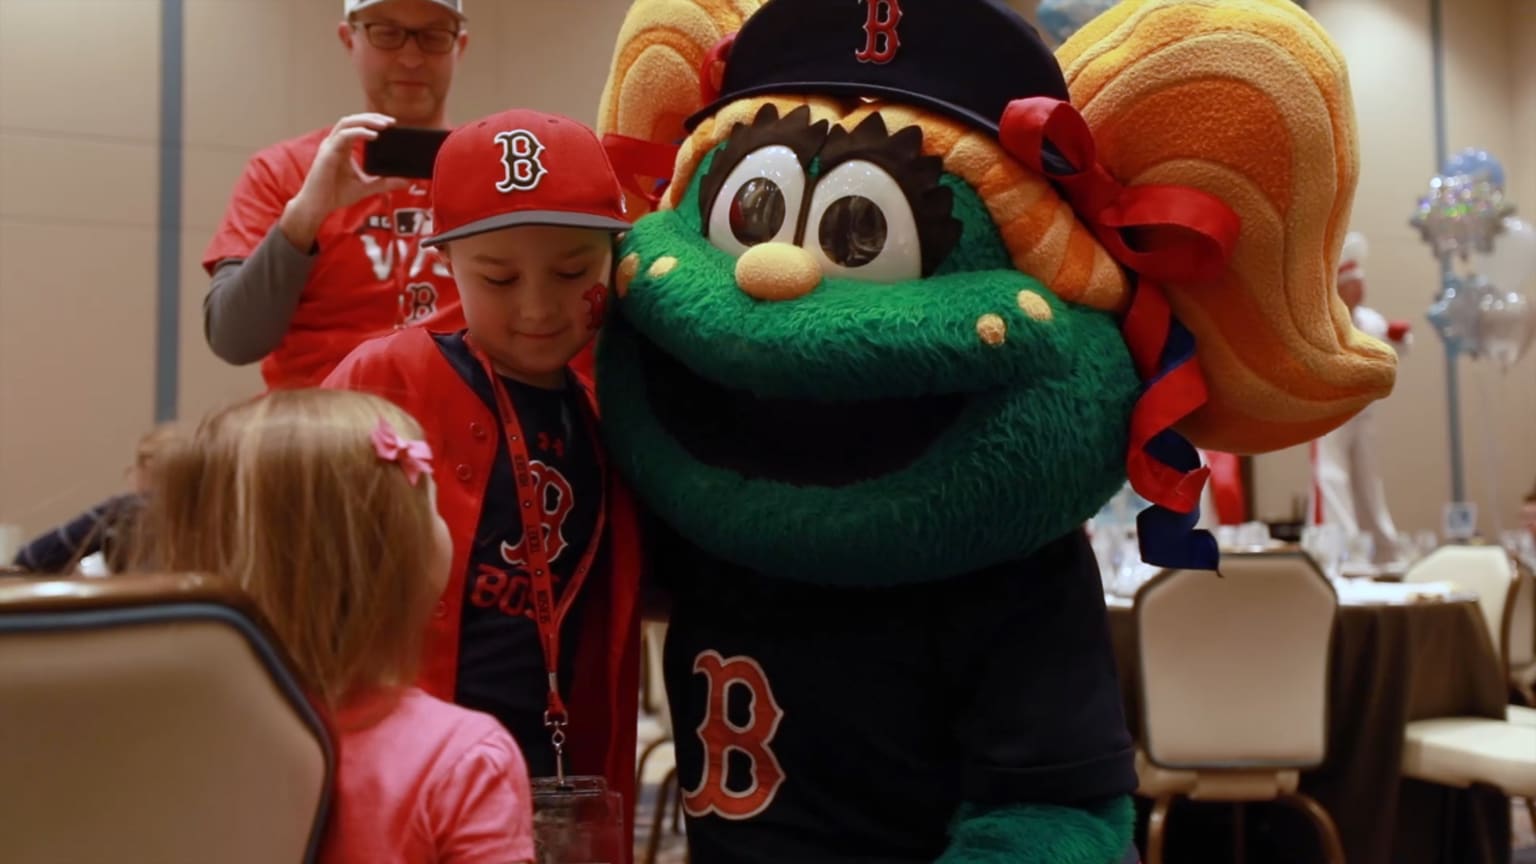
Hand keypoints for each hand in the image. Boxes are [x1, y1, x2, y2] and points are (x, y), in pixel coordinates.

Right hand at [279, 113, 408, 250]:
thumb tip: (405, 182)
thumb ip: (384, 182)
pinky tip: (373, 136)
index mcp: (342, 147)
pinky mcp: (327, 154)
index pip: (356, 126)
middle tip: (391, 122)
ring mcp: (329, 147)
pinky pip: (344, 136)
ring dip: (367, 121)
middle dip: (372, 117)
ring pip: (347, 123)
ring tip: (384, 125)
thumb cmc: (336, 194)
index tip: (391, 125)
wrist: (318, 206)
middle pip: (352, 120)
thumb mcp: (366, 187)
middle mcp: (334, 143)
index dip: (372, 121)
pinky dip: (359, 133)